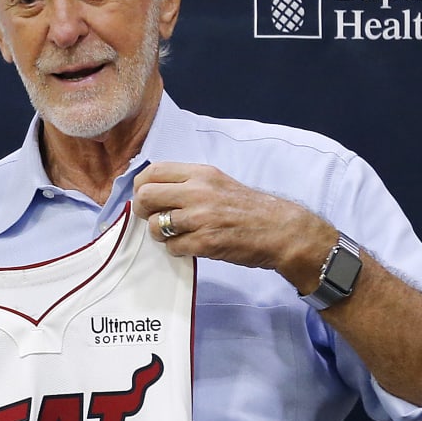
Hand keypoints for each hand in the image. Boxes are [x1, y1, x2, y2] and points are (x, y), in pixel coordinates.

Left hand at [132, 162, 334, 289]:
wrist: (280, 230)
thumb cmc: (248, 207)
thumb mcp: (218, 182)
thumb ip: (187, 182)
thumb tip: (152, 189)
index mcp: (201, 173)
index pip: (153, 171)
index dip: (141, 186)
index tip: (145, 196)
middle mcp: (198, 192)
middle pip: (146, 197)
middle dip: (143, 210)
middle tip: (153, 218)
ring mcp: (201, 218)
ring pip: (155, 225)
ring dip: (160, 233)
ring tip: (176, 234)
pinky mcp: (206, 242)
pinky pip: (172, 247)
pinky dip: (176, 249)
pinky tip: (190, 245)